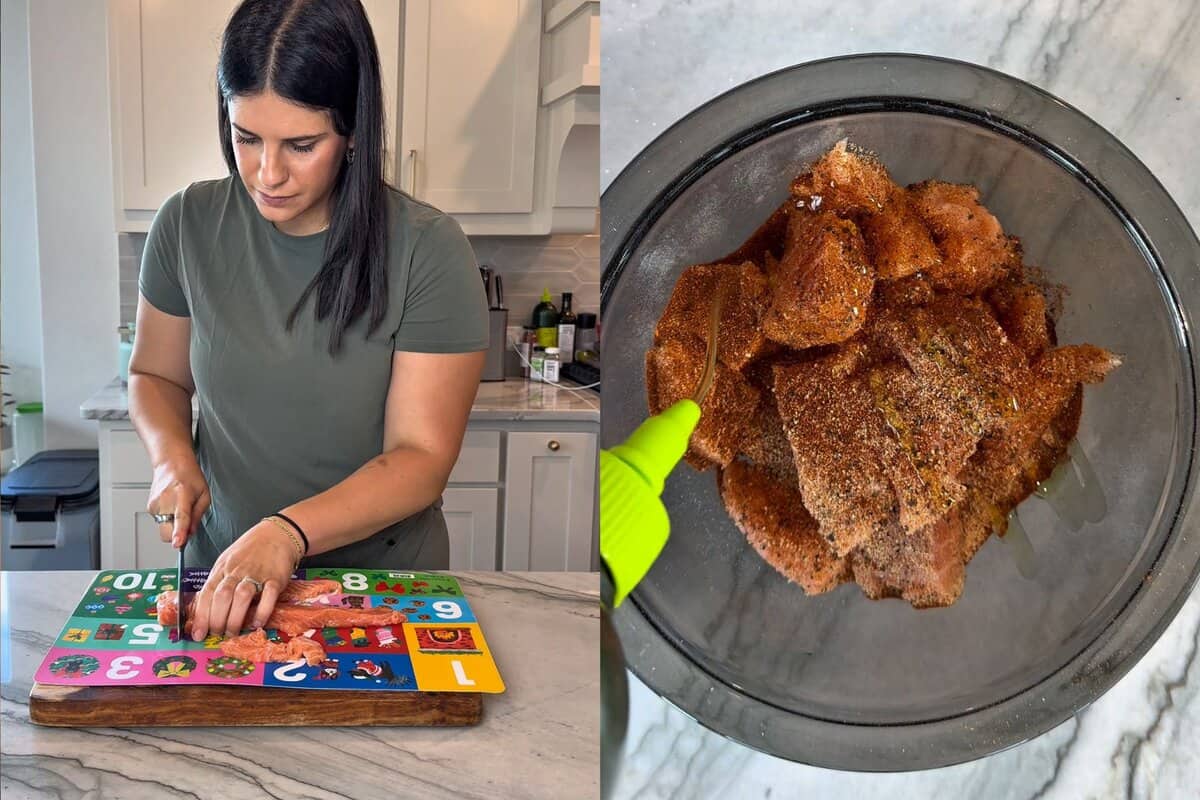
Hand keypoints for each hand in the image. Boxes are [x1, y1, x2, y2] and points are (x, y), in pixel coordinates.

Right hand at [148, 456, 210, 547]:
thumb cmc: (189, 476)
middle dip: (177, 535)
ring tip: (179, 507)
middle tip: (187, 524)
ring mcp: (155, 505)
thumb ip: (198, 515)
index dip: (179, 533)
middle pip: (167, 531)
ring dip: (173, 525)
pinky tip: (172, 505)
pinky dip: (168, 519)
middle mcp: (165, 500)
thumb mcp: (204, 494)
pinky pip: (161, 522)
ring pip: (164, 529)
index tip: (178, 543)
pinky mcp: (149, 508)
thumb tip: (191, 533)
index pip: (181, 518)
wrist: (171, 463)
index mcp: (182, 495)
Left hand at [190, 520, 297, 640]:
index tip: (197, 634)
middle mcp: (236, 571)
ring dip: (235, 618)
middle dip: (217, 620)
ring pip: (241, 596)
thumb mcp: (227, 561)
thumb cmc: (250, 551)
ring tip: (233, 632)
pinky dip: (262, 612)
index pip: (206, 594)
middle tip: (218, 634)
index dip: (201, 616)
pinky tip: (257, 623)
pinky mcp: (275, 578)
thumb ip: (218, 582)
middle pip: (222, 597)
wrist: (277, 534)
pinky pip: (268, 596)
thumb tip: (205, 609)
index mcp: (222, 568)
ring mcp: (256, 574)